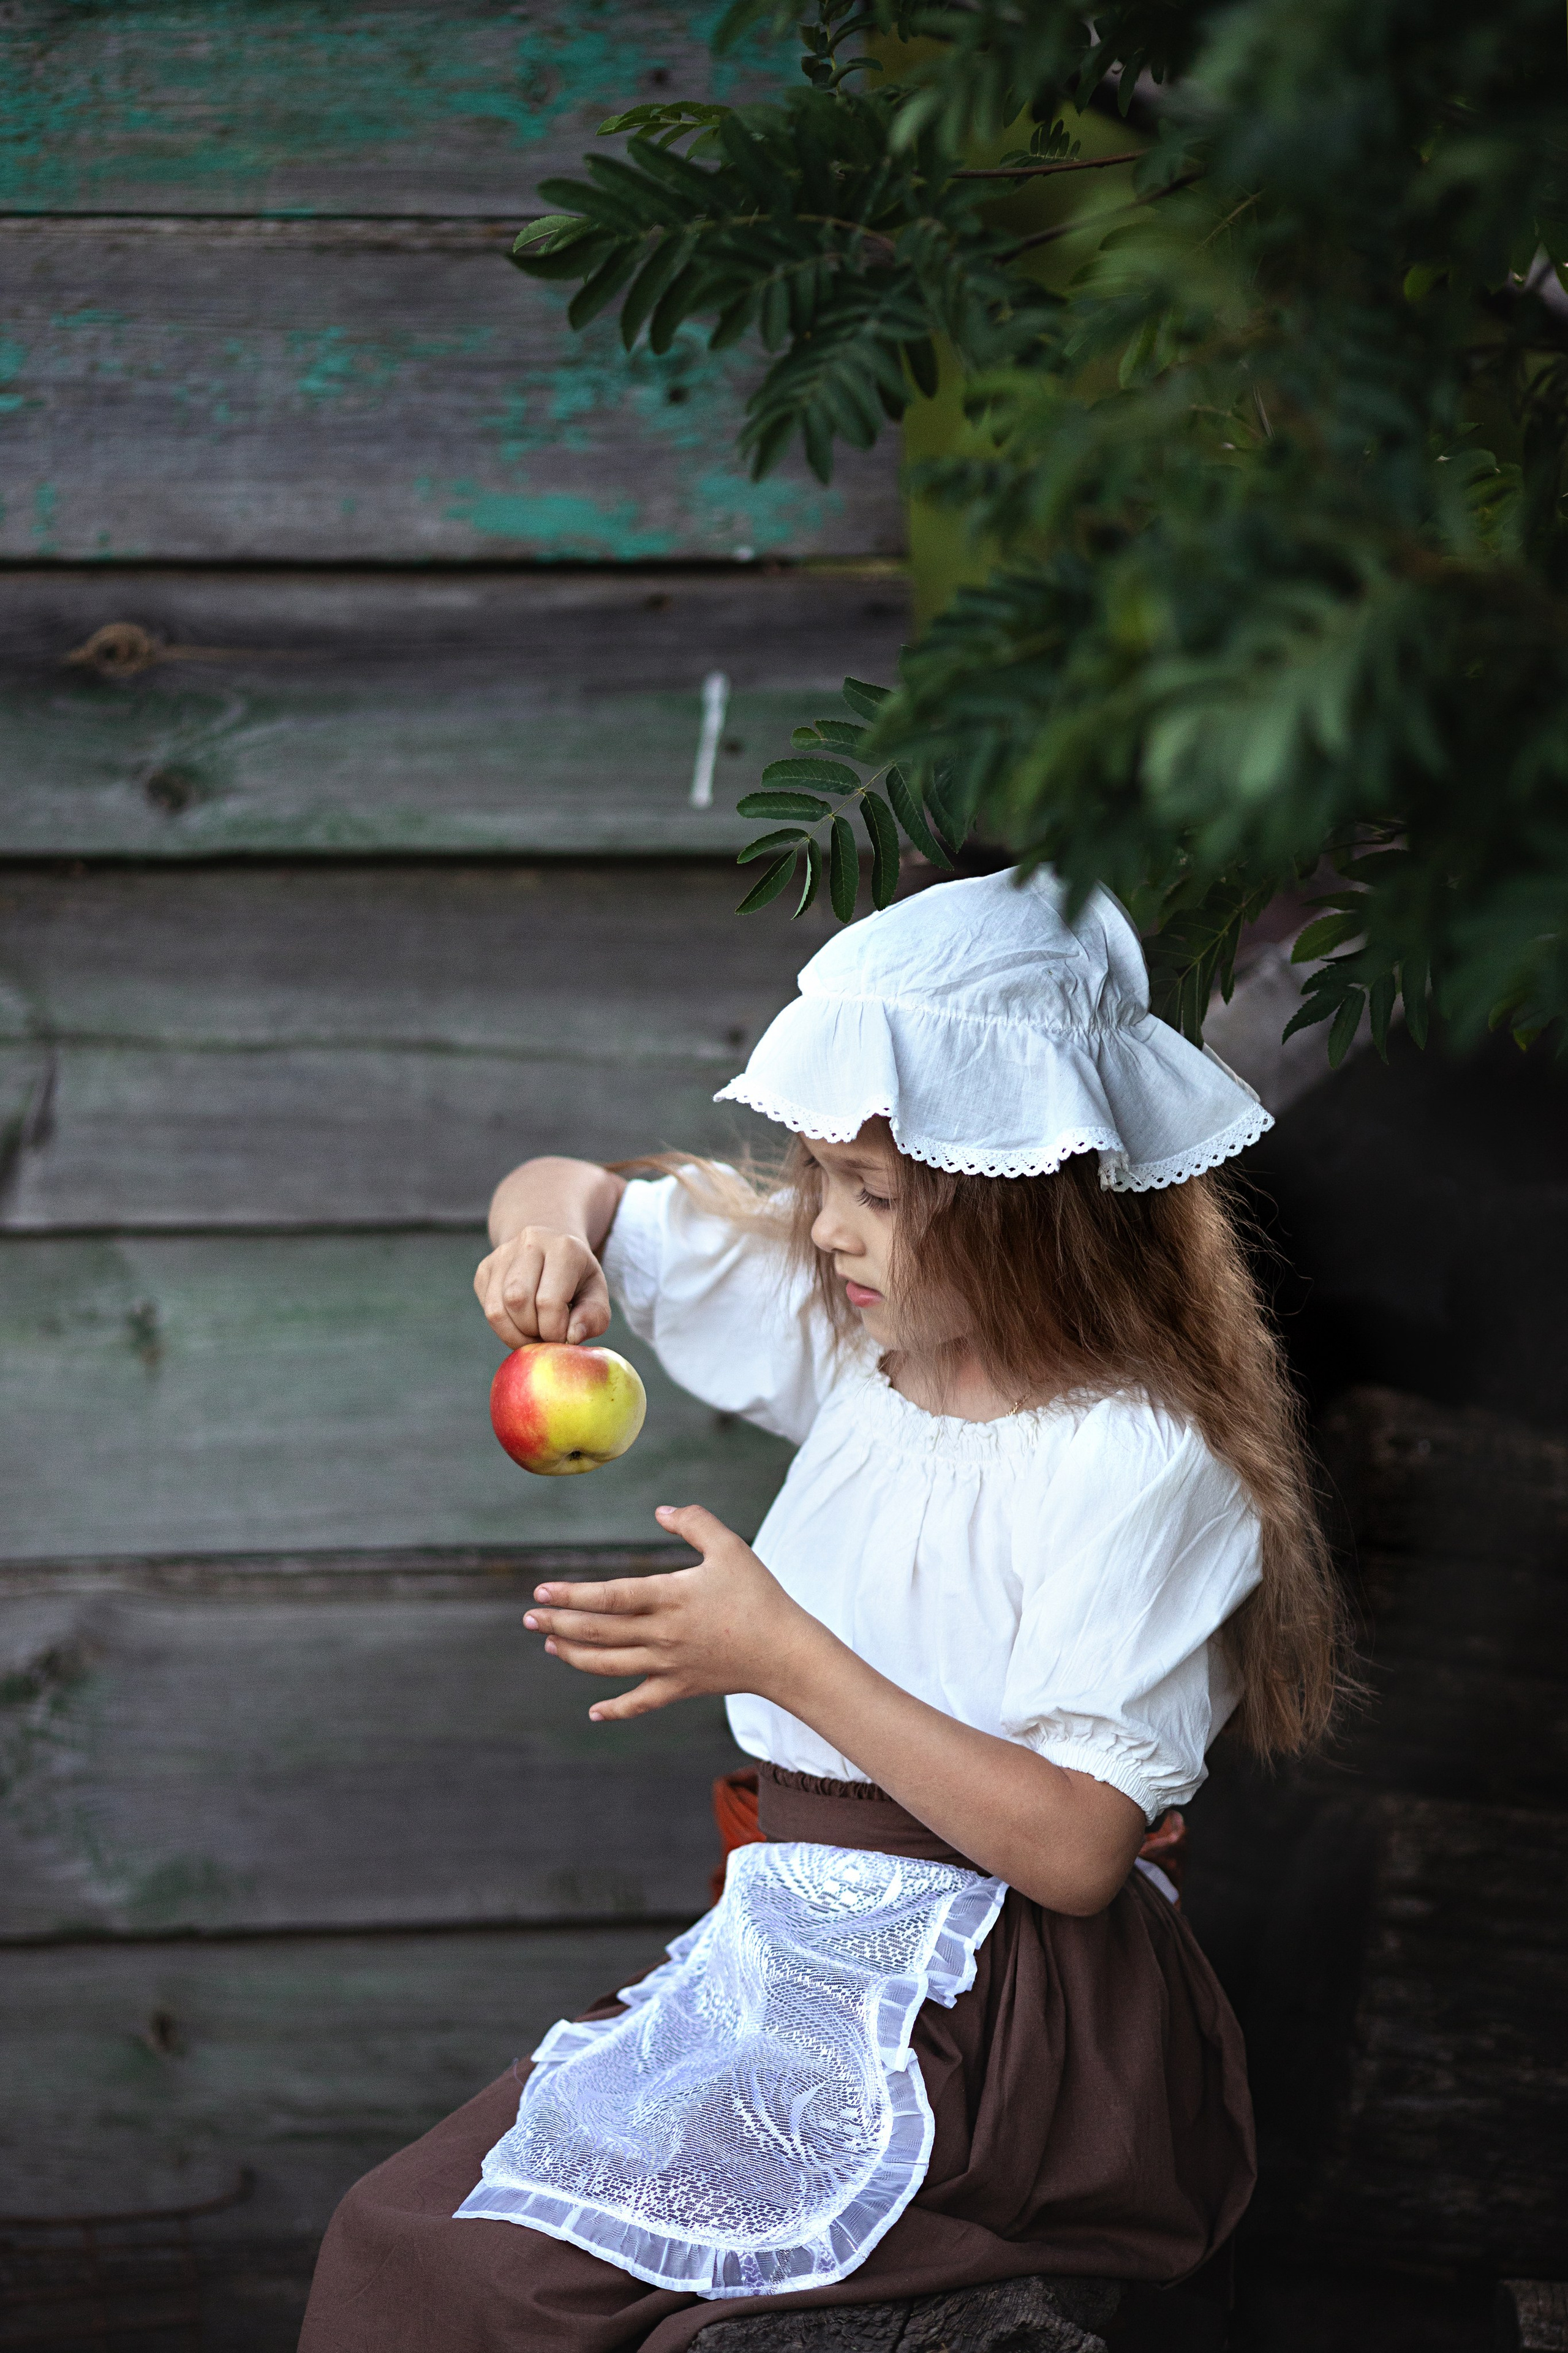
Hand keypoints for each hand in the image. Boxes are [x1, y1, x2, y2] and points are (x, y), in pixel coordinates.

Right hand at [474, 1225, 609, 1346]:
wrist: (552, 1249)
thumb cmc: (577, 1278)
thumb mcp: (596, 1294)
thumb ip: (594, 1318)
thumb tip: (571, 1337)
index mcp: (563, 1248)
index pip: (549, 1301)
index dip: (554, 1331)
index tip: (562, 1338)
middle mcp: (529, 1243)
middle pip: (517, 1301)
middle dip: (532, 1332)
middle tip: (546, 1337)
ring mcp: (502, 1254)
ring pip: (496, 1309)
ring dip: (515, 1334)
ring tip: (533, 1334)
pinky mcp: (485, 1269)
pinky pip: (486, 1309)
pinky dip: (503, 1328)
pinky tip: (520, 1324)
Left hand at [523, 1504, 819, 1722]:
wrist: (786, 1653)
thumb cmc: (759, 1595)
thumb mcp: (730, 1548)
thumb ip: (695, 1522)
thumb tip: (661, 1510)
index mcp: (670, 1597)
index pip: (609, 1596)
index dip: (572, 1595)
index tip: (541, 1591)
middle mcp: (662, 1634)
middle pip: (598, 1632)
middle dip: (558, 1624)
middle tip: (529, 1616)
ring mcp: (668, 1665)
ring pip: (608, 1665)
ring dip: (574, 1655)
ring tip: (550, 1643)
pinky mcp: (679, 1688)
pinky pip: (640, 1703)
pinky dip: (615, 1710)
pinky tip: (593, 1712)